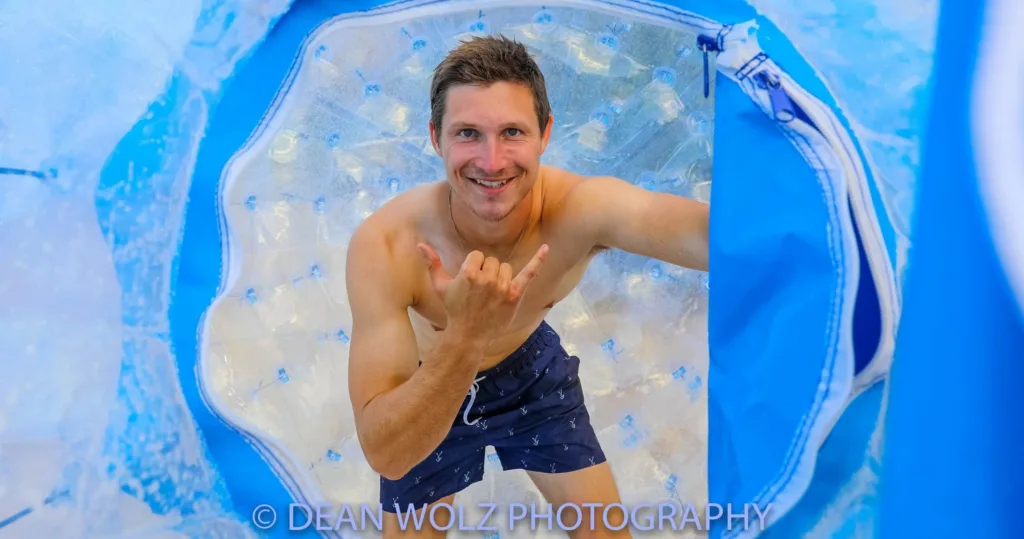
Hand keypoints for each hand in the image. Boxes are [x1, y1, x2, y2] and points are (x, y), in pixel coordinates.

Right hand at [417, 243, 548, 346]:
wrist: (468, 335)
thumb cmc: (453, 309)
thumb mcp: (440, 286)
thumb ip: (432, 264)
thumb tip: (420, 244)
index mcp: (469, 273)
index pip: (477, 256)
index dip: (473, 267)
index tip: (469, 282)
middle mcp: (487, 279)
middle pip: (492, 261)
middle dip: (486, 272)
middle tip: (480, 291)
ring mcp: (503, 287)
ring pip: (505, 267)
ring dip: (499, 276)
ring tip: (491, 293)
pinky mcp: (515, 295)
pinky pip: (529, 273)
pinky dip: (538, 260)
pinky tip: (546, 248)